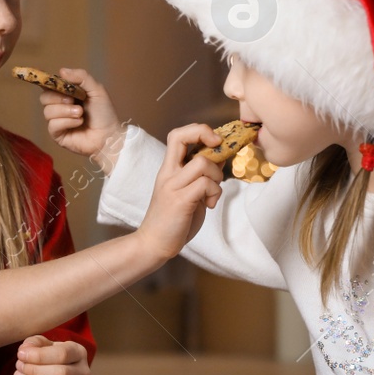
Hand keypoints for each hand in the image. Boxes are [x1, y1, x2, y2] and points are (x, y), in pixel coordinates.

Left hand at [13, 335, 88, 374]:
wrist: (54, 371)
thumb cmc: (48, 355)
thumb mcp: (42, 344)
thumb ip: (33, 342)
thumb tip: (26, 349)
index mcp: (79, 353)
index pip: (63, 354)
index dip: (39, 355)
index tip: (21, 354)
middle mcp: (83, 373)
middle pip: (60, 374)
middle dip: (34, 370)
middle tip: (19, 366)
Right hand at [39, 67, 123, 168]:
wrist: (109, 134)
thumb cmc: (104, 113)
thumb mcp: (96, 90)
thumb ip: (81, 77)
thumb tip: (61, 70)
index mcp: (66, 94)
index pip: (49, 85)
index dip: (48, 83)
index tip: (55, 82)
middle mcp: (59, 106)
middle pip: (44, 97)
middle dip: (58, 98)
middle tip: (73, 100)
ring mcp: (57, 121)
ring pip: (47, 111)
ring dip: (66, 111)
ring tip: (80, 113)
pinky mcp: (57, 135)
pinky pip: (53, 125)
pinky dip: (67, 122)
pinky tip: (79, 122)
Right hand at [133, 124, 224, 261]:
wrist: (153, 243)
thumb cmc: (172, 219)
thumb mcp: (187, 191)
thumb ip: (199, 175)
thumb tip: (220, 158)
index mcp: (169, 169)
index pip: (177, 135)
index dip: (198, 131)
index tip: (214, 141)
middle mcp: (168, 173)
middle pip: (182, 137)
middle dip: (206, 135)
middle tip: (218, 151)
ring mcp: (172, 186)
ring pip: (203, 163)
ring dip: (216, 176)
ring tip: (212, 193)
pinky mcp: (180, 201)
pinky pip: (206, 184)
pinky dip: (215, 193)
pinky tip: (209, 205)